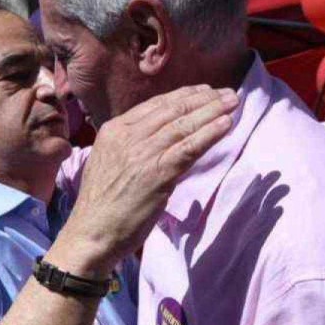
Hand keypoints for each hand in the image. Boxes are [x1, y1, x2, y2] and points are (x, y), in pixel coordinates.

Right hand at [51, 85, 237, 276]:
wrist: (91, 233)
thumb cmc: (100, 205)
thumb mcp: (108, 162)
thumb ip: (130, 146)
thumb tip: (158, 139)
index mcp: (113, 131)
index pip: (154, 105)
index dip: (183, 95)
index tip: (203, 91)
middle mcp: (127, 136)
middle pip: (172, 110)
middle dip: (203, 98)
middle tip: (227, 92)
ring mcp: (142, 154)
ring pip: (183, 125)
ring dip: (212, 111)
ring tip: (233, 102)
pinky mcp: (157, 174)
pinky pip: (189, 148)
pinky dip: (210, 134)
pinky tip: (226, 124)